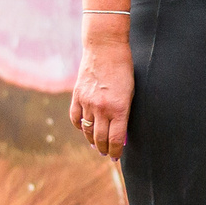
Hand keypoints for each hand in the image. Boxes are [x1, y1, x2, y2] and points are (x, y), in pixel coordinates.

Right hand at [70, 29, 132, 160]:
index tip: (116, 157)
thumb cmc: (123, 69)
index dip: (116, 152)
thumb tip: (120, 133)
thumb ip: (124, 113)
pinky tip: (84, 130)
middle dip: (105, 149)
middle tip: (107, 153)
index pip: (116, 140)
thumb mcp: (130, 93)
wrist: (105, 48)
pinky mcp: (77, 95)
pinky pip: (75, 118)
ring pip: (86, 130)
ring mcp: (87, 102)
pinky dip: (79, 126)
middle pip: (100, 138)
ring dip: (92, 140)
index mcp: (119, 108)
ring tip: (97, 145)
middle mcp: (101, 108)